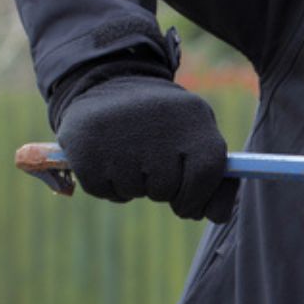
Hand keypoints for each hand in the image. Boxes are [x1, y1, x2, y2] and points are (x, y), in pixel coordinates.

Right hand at [54, 74, 237, 222]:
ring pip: (135, 192)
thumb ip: (214, 177)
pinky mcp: (85, 146)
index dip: (198, 196)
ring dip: (134, 186)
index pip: (206, 174)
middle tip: (153, 162)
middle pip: (167, 189)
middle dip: (163, 189)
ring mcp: (117, 134)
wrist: (109, 86)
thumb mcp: (197, 136)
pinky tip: (108, 158)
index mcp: (193, 116)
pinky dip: (108, 186)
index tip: (187, 199)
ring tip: (129, 153)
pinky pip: (104, 191)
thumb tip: (218, 217)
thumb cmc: (165, 124)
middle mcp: (156, 123)